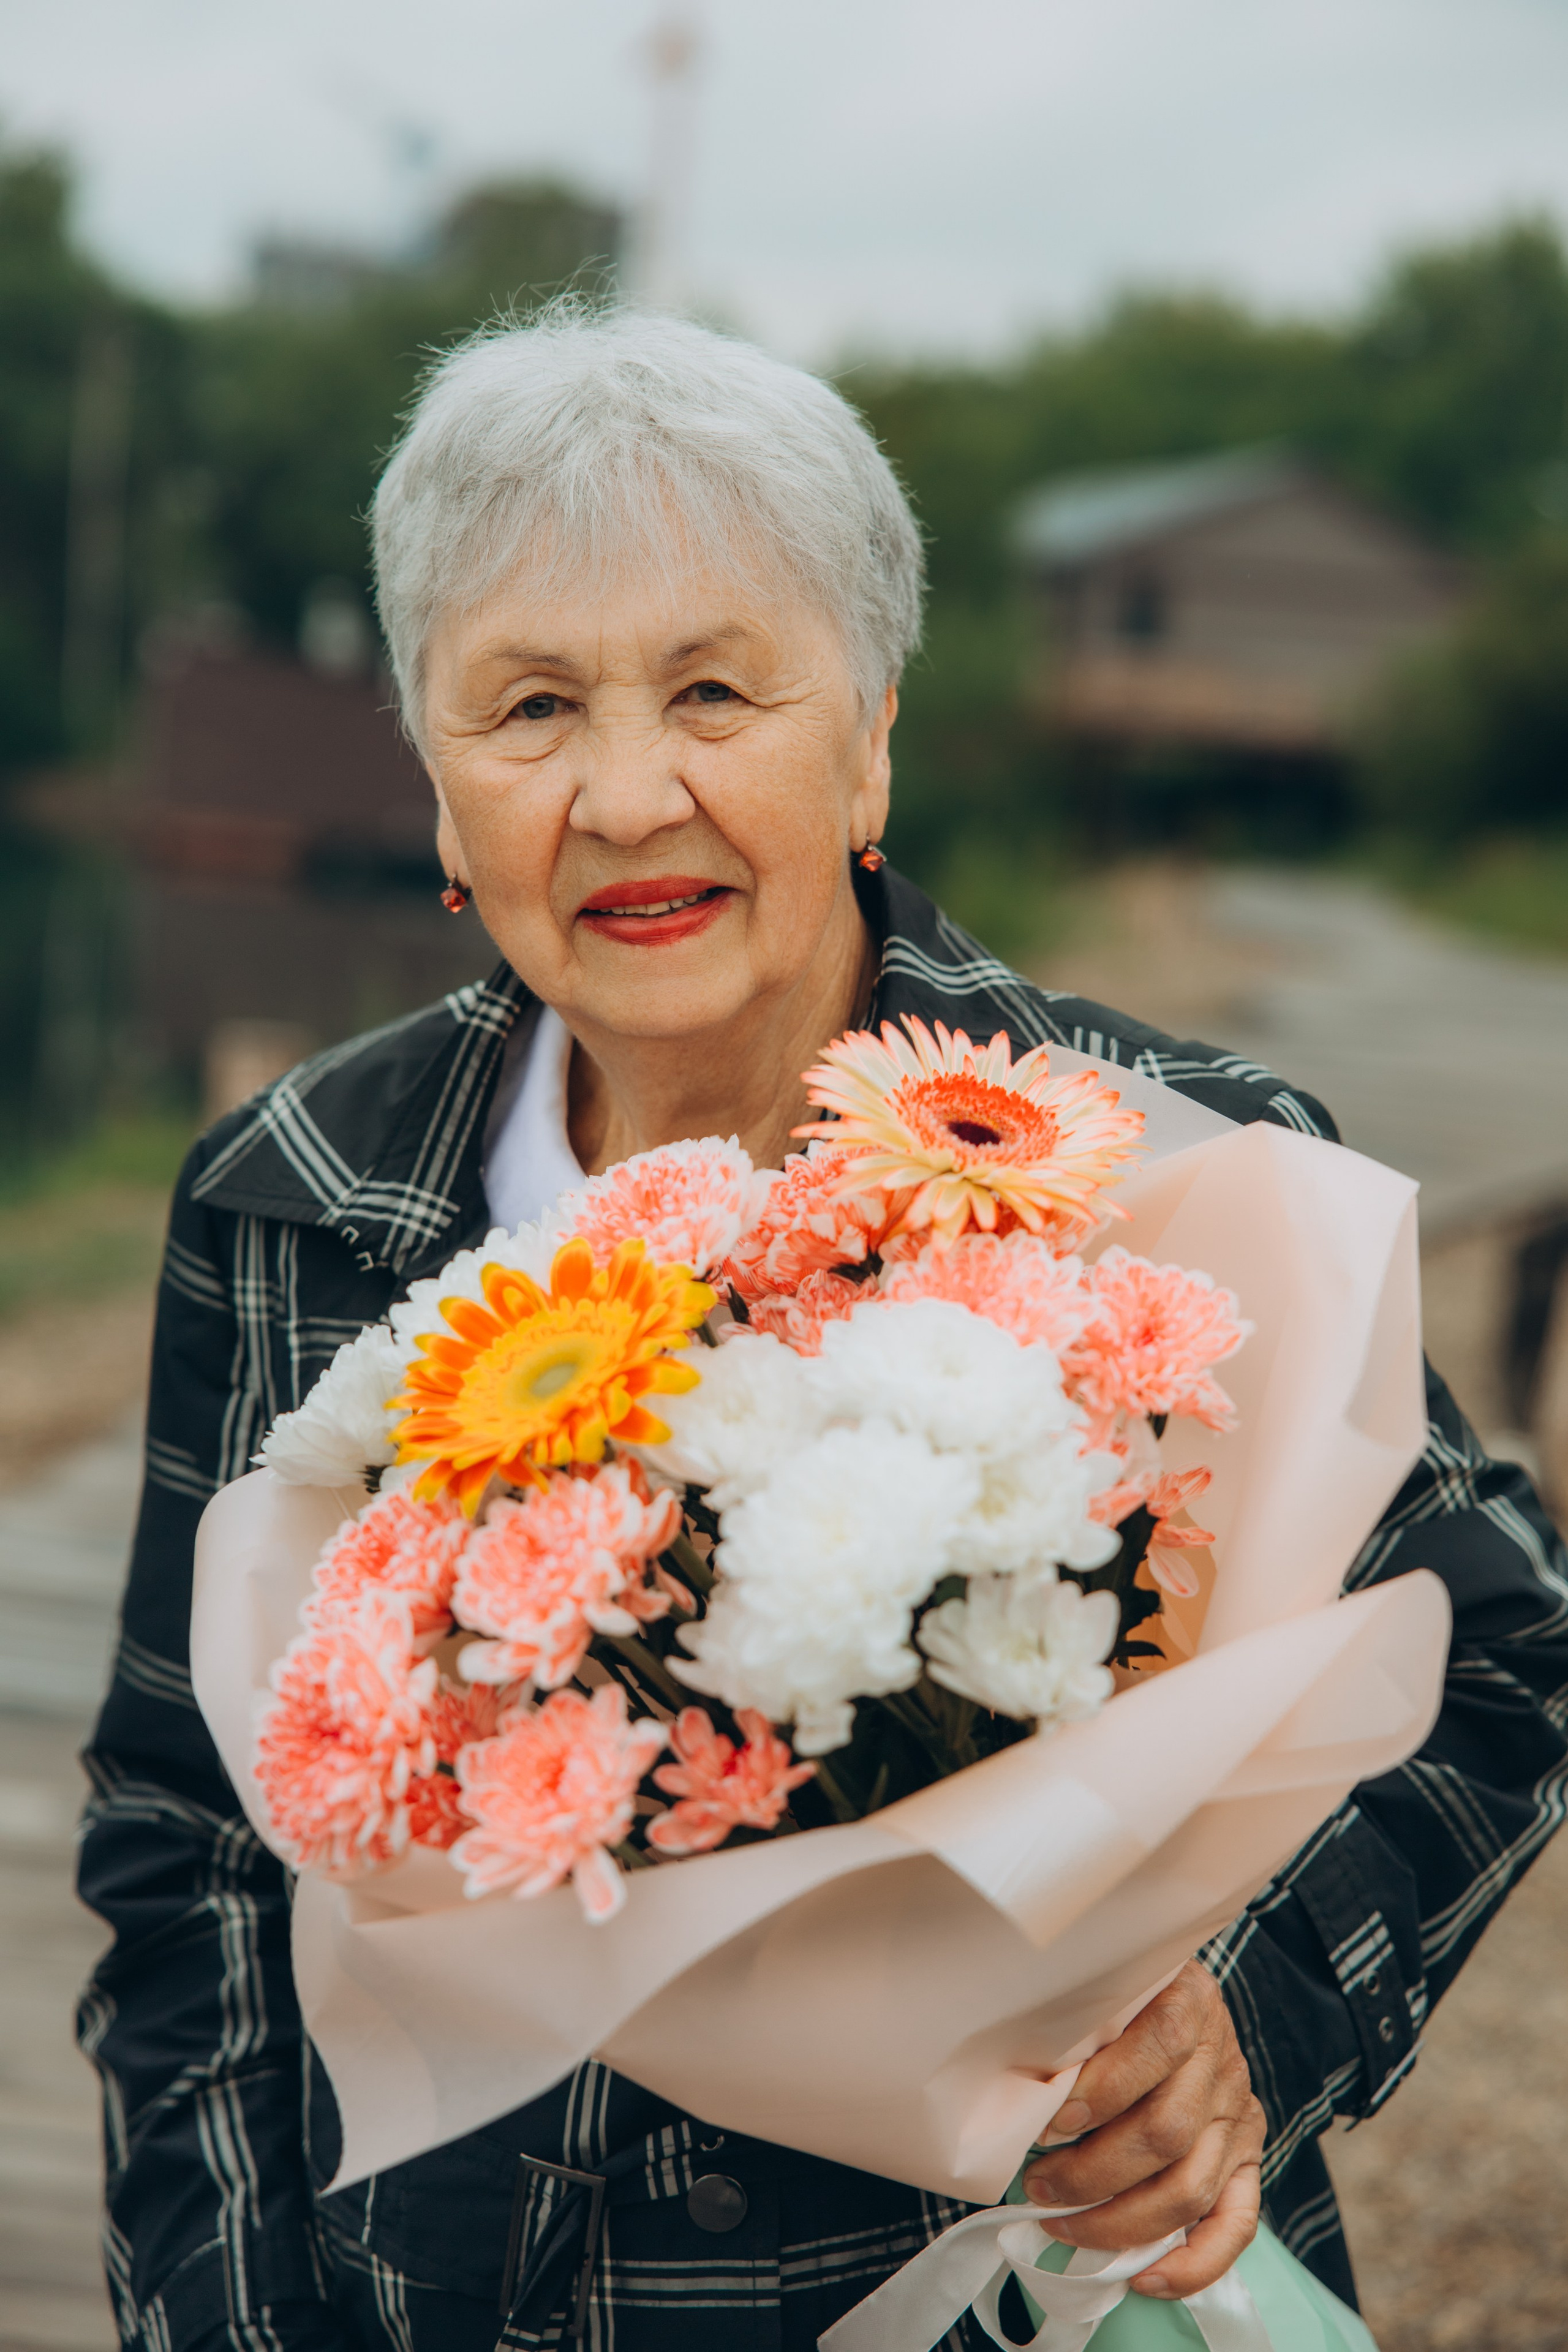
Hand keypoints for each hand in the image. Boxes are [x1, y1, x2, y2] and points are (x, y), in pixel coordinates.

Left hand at [1021, 1960, 1264, 2300]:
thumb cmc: (1116, 2000)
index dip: (1105, 2089)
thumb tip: (1026, 2095)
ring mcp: (1237, 2115)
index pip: (1161, 2043)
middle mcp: (1223, 2061)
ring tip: (1061, 2222)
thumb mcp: (1100, 1990)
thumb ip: (1077, 2026)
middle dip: (1092, 2172)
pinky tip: (1142, 2276)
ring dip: (1119, 2219)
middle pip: (1167, 2131)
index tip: (1050, 2121)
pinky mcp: (1247, 2159)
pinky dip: (1193, 2263)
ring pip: (1190, 2186)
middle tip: (1037, 2184)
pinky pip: (1236, 2224)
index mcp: (1190, 2001)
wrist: (1175, 1998)